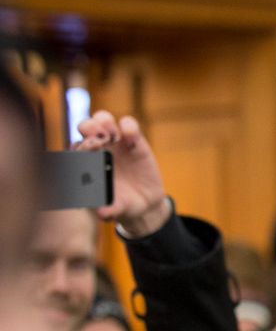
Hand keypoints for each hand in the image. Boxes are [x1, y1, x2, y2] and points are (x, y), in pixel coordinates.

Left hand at [73, 111, 171, 237]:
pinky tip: (131, 135)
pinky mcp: (134, 141)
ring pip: (103, 119)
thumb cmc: (122, 205)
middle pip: (85, 127)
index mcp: (85, 162)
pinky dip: (128, 126)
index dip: (80, 147)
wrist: (144, 204)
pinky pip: (129, 125)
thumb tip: (102, 211)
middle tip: (99, 140)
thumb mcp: (115, 210)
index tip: (88, 153)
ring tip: (112, 135)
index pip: (76, 147)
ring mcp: (115, 142)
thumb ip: (108, 210)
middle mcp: (97, 148)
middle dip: (89, 128)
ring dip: (104, 121)